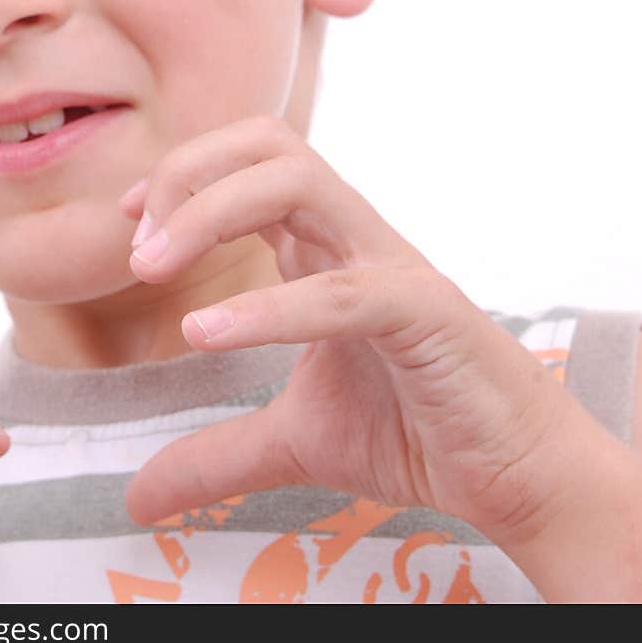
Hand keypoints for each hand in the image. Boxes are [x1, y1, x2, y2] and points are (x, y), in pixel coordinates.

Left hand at [121, 116, 610, 555]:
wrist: (514, 473)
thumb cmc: (414, 428)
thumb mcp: (293, 440)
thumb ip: (216, 455)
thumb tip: (138, 498)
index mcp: (324, 243)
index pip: (249, 160)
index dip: (181, 176)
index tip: (127, 222)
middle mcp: (354, 234)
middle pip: (268, 145)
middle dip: (187, 176)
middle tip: (135, 252)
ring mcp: (390, 263)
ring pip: (300, 183)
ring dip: (211, 212)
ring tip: (150, 270)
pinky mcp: (423, 310)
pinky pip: (340, 290)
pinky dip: (268, 305)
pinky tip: (205, 334)